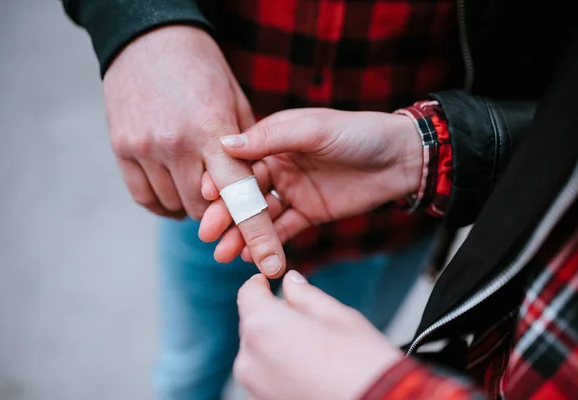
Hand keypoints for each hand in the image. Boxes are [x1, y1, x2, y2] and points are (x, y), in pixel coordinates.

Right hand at [103, 26, 285, 276]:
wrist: (150, 38)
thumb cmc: (204, 71)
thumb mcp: (237, 101)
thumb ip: (248, 147)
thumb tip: (256, 190)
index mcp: (213, 131)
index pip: (240, 195)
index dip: (258, 234)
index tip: (271, 266)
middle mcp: (175, 144)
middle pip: (205, 210)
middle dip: (222, 212)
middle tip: (229, 199)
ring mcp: (143, 148)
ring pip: (176, 207)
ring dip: (194, 206)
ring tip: (201, 181)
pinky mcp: (120, 149)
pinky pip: (145, 198)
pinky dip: (165, 202)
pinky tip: (177, 188)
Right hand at [198, 108, 420, 262]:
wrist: (401, 159)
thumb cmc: (359, 133)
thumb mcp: (315, 128)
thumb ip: (273, 136)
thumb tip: (226, 143)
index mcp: (275, 140)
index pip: (240, 162)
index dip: (222, 180)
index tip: (204, 195)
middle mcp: (279, 165)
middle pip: (246, 193)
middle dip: (227, 213)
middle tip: (208, 233)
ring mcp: (293, 191)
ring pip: (261, 215)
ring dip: (243, 233)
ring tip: (224, 253)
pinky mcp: (309, 213)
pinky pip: (284, 229)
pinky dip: (268, 242)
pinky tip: (250, 255)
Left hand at [234, 272, 402, 399]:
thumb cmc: (364, 367)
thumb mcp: (340, 317)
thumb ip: (307, 295)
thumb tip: (291, 282)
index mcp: (265, 326)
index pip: (247, 294)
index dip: (259, 284)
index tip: (269, 282)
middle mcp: (250, 359)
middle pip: (253, 325)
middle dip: (272, 318)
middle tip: (306, 322)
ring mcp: (253, 387)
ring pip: (257, 354)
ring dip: (275, 347)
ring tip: (313, 354)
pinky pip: (264, 380)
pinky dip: (279, 373)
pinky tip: (309, 375)